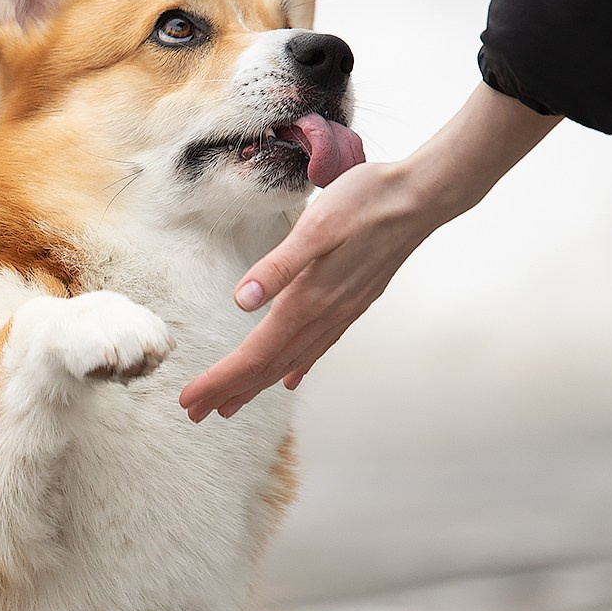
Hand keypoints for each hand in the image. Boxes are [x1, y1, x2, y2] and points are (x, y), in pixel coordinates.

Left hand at [180, 159, 432, 420]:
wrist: (420, 198)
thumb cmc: (366, 202)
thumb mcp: (316, 226)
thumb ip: (278, 267)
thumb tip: (241, 301)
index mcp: (309, 300)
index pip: (255, 354)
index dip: (221, 380)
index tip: (190, 400)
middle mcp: (325, 315)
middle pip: (268, 367)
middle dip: (230, 391)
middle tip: (196, 412)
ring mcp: (341, 313)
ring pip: (291, 362)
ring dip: (258, 384)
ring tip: (231, 403)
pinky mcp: (352, 303)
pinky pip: (318, 347)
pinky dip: (297, 366)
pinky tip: (289, 378)